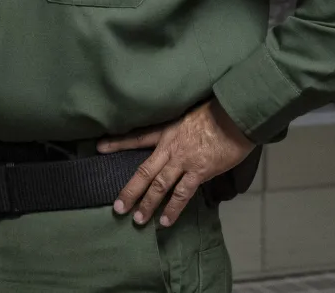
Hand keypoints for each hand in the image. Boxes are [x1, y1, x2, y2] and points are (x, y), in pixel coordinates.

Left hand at [99, 99, 254, 227]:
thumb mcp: (188, 114)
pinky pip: (182, 194)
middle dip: (129, 190)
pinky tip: (165, 221)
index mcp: (166, 131)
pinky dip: (173, 209)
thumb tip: (177, 139)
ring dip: (148, 204)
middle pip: (144, 171)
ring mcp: (183, 161)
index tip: (99, 147)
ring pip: (160, 186)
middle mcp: (170, 147)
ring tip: (138, 220)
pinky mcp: (199, 171)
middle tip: (117, 207)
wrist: (235, 115)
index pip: (136, 137)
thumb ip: (179, 129)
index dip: (117, 143)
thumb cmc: (216, 113)